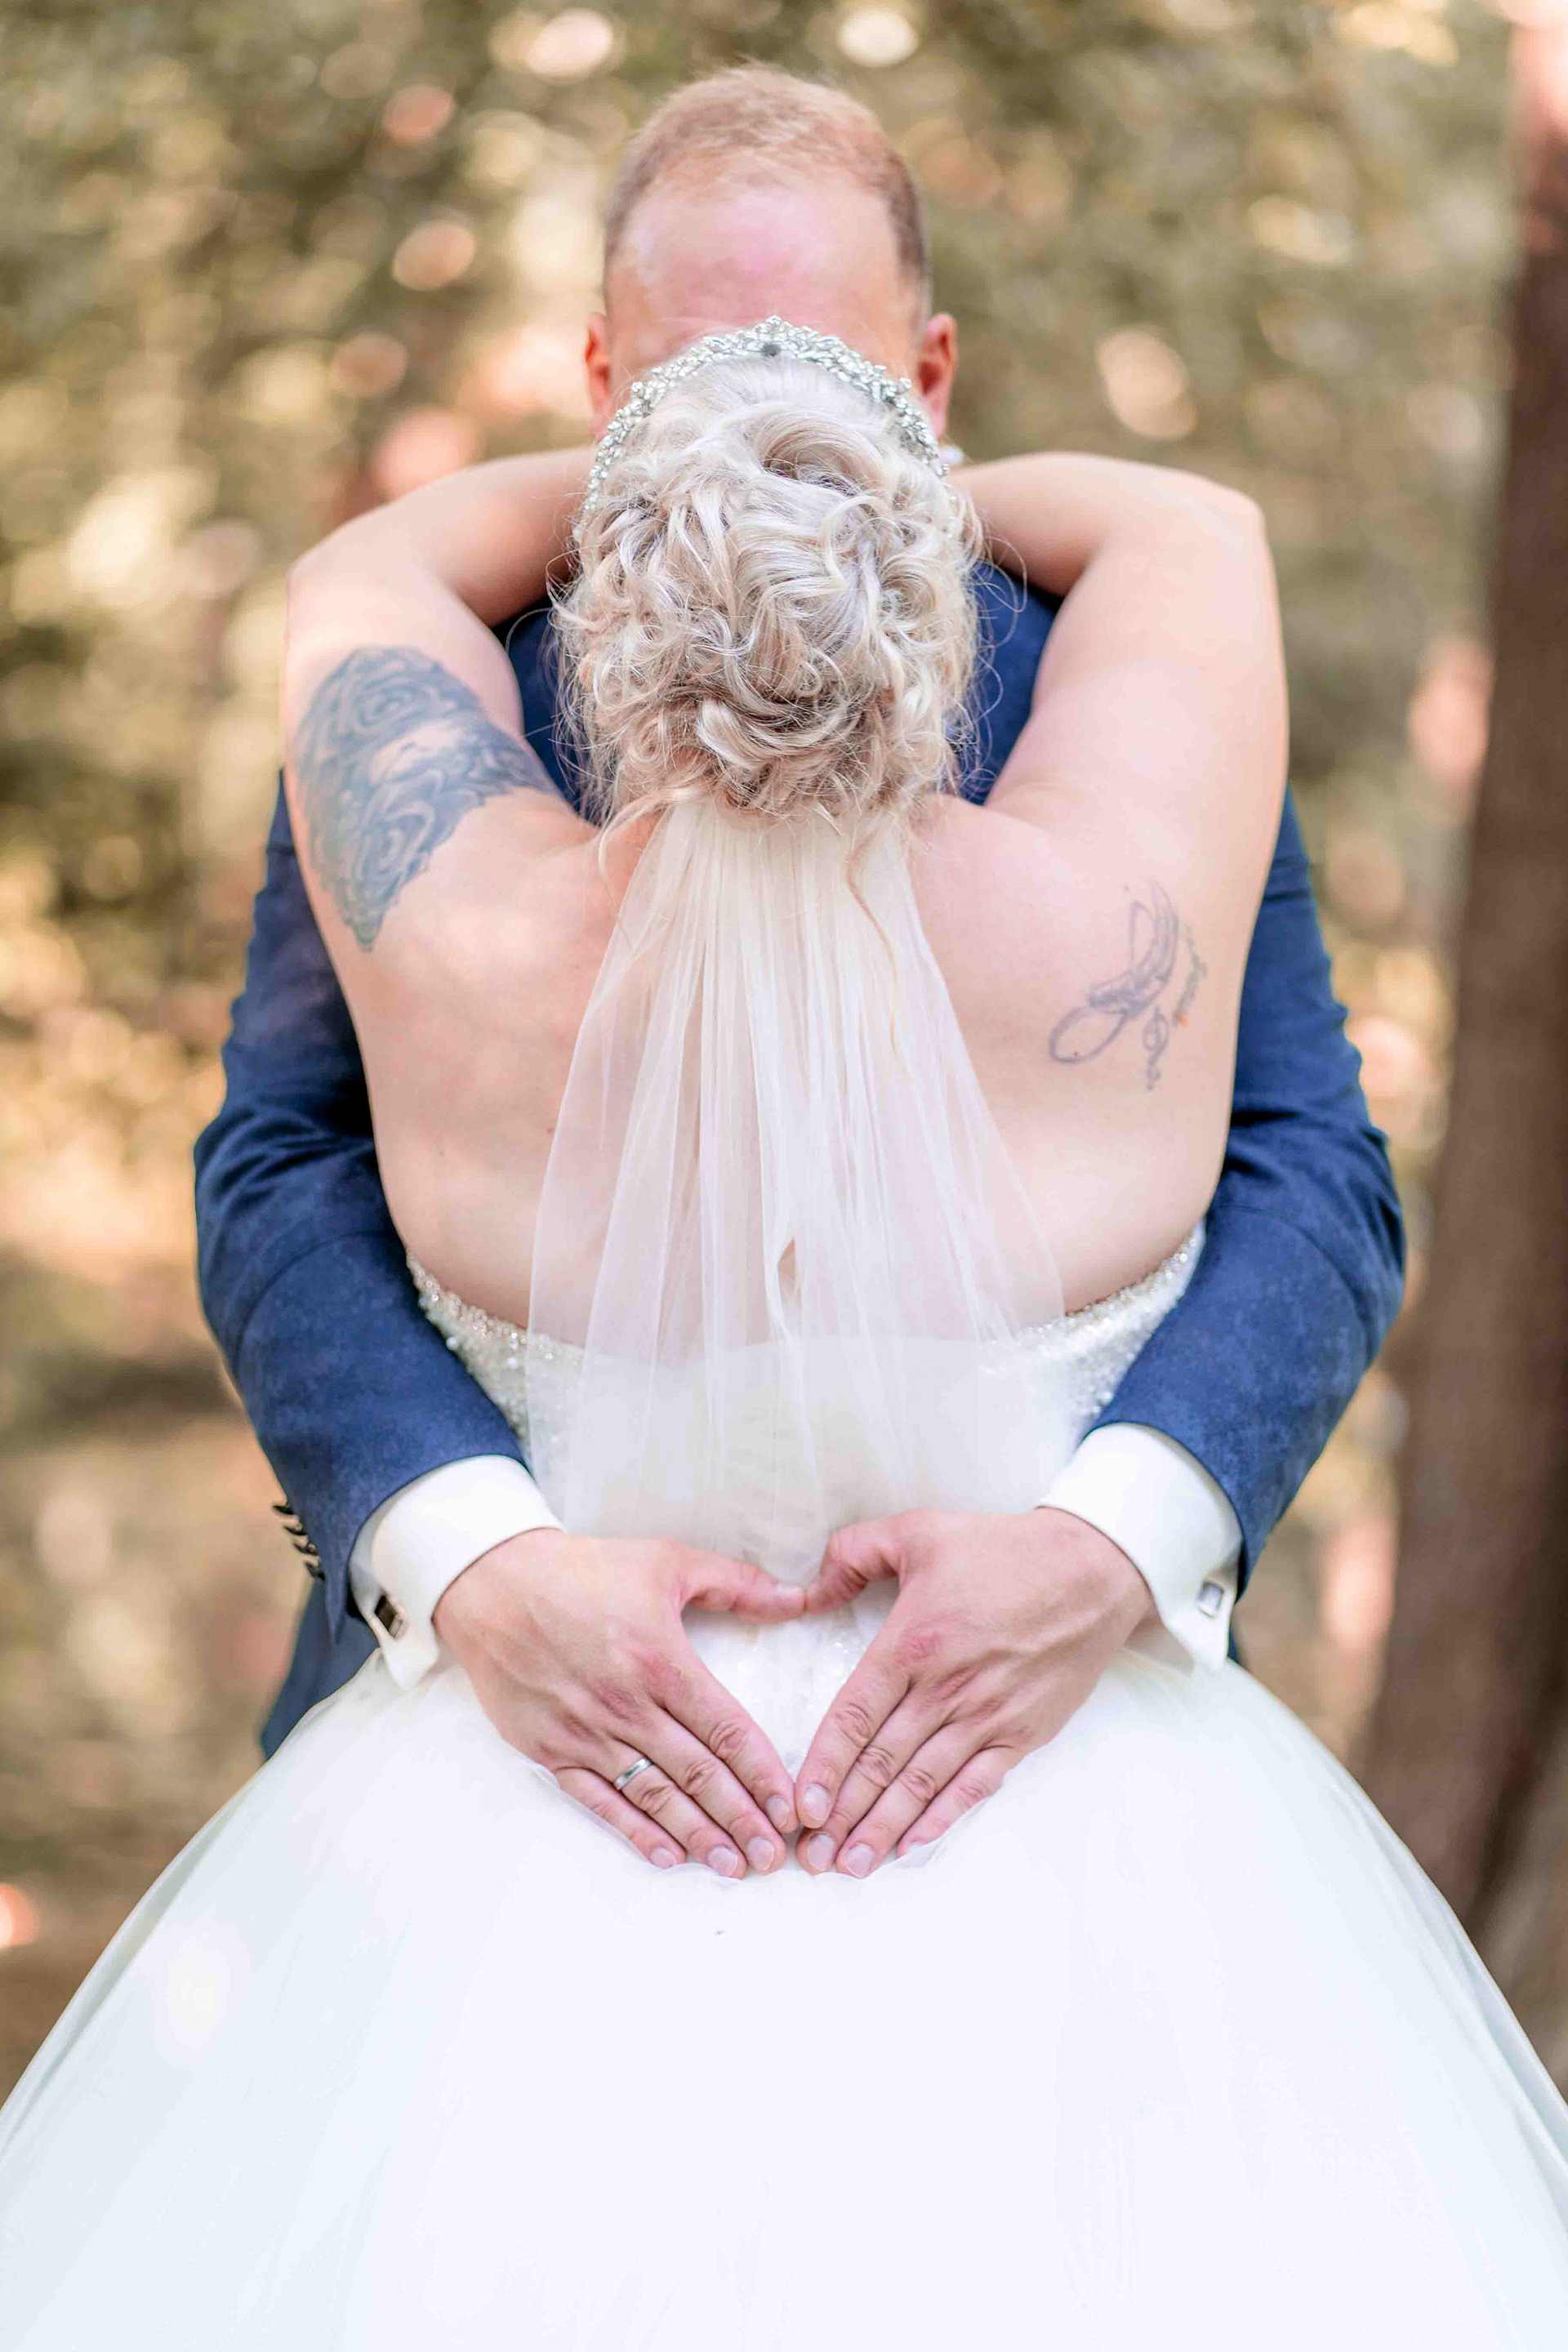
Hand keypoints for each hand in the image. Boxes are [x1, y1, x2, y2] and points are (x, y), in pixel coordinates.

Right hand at [434, 1529, 803, 1876]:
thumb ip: (736, 1583)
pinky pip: (599, 1799)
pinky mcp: (550, 1749)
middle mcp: (626, 1705)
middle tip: (773, 1857)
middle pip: (697, 1774)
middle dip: (742, 1819)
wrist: (493, 1584)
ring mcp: (586, 1732)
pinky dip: (633, 1831)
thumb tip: (798, 1597)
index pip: (726, 1730)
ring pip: (654, 1795)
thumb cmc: (583, 1570)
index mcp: (661, 1660)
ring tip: (733, 1866)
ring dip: (697, 1836)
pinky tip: (666, 1855)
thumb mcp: (666, 1561)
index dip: (763, 1774)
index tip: (790, 1808)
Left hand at [792, 1509, 1155, 1877]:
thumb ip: (854, 1553)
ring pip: (922, 1784)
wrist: (1093, 1570)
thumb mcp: (919, 1531)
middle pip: (881, 1763)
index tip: (799, 1807)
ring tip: (849, 1866)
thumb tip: (808, 1590)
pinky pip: (974, 1786)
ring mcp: (987, 1716)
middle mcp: (946, 1689)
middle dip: (841, 1815)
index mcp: (913, 1642)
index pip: (854, 1717)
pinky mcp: (1022, 1733)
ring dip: (882, 1829)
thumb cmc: (1003, 1549)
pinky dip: (941, 1819)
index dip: (823, 1766)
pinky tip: (912, 1845)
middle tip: (808, 1857)